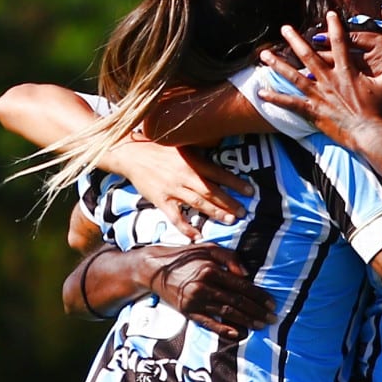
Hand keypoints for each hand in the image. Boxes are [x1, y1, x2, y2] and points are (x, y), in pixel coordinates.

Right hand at [121, 142, 249, 236]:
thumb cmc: (158, 148)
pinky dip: (186, 227)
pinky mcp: (160, 200)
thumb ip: (199, 155)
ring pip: (197, 203)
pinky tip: (197, 236)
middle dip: (228, 202)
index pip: (218, 173)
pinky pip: (175, 217)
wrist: (131, 154)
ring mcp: (172, 189)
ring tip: (229, 220)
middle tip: (243, 212)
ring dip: (214, 213)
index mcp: (191, 161)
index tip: (250, 191)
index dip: (235, 182)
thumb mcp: (181, 145)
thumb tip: (219, 157)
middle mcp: (184, 175)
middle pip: (211, 191)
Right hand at [149, 245, 276, 338]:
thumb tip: (246, 274)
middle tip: (272, 319)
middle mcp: (204, 286)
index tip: (272, 304)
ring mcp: (195, 301)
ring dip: (246, 321)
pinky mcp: (187, 312)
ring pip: (227, 313)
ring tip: (261, 326)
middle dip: (257, 312)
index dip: (259, 296)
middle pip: (237, 302)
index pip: (242, 286)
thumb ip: (229, 257)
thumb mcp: (208, 248)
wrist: (154, 269)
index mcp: (211, 270)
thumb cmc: (185, 256)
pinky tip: (237, 333)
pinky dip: (224, 329)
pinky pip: (208, 323)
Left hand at [259, 12, 381, 146]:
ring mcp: (320, 95)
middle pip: (309, 55)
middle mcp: (330, 80)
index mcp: (348, 71)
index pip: (341, 43)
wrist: (372, 135)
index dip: (335, 27)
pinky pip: (290, 103)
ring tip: (264, 54)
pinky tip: (261, 92)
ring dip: (278, 64)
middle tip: (284, 28)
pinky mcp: (313, 111)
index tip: (328, 13)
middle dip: (295, 40)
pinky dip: (276, 98)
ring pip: (294, 76)